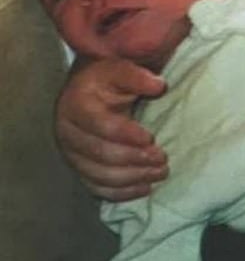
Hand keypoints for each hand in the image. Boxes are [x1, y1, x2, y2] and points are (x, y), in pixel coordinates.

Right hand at [55, 58, 167, 200]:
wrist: (88, 89)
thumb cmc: (107, 79)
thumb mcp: (120, 68)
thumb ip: (137, 76)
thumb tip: (158, 86)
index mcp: (75, 105)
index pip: (100, 125)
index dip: (126, 134)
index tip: (151, 137)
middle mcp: (67, 132)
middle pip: (101, 154)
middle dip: (135, 159)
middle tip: (162, 158)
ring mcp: (72, 154)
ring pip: (100, 175)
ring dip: (134, 177)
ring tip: (160, 172)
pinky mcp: (80, 169)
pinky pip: (99, 189)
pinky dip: (123, 192)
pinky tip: (145, 187)